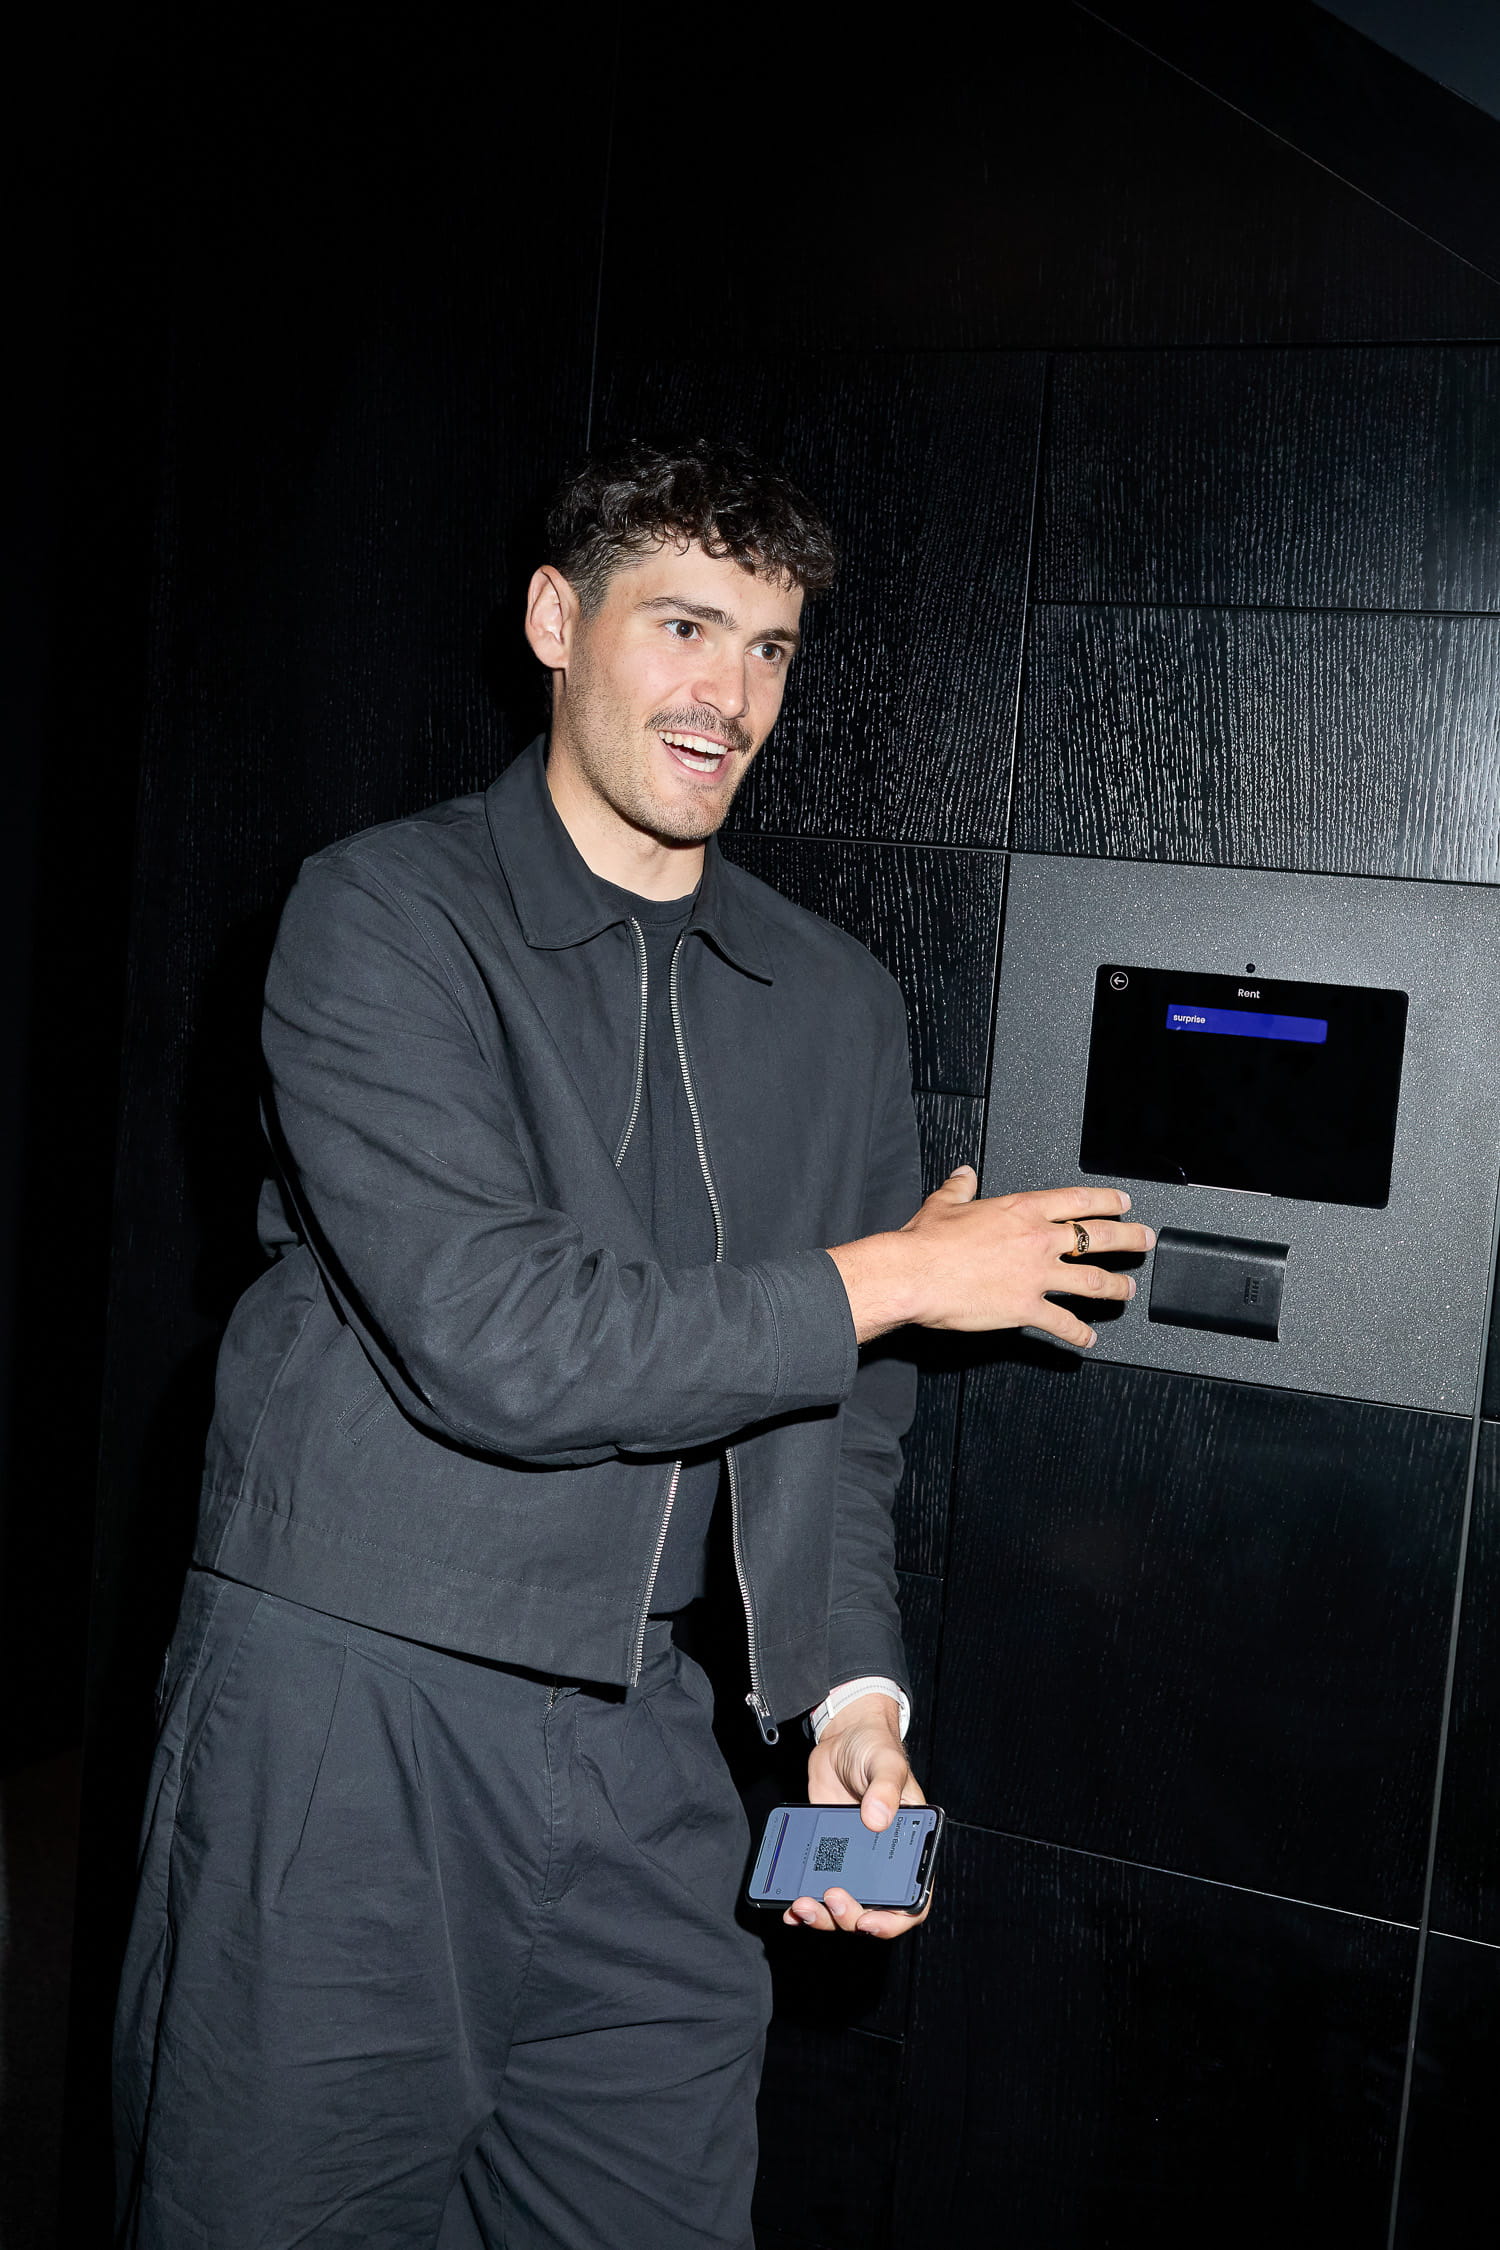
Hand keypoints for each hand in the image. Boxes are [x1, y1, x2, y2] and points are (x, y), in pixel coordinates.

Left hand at [784, 1694, 930, 1939]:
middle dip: (850, 1917)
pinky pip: (817, 1888)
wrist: (844, 1739)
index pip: (912, 1901)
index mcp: (909, 1849)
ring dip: (823, 1916)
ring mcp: (853, 1863)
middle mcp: (883, 1863)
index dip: (893, 1921)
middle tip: (832, 1898)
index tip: (869, 1921)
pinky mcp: (826, 1856)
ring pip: (842, 1908)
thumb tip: (877, 1818)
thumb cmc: (876, 1750)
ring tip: (803, 1906)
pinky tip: (789, 1908)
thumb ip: (886, 1789)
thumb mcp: (887, 1764)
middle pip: (872, 1912)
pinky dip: (803, 1904)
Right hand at [828, 1169, 1154, 1345]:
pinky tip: (1087, 1339)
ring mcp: (1037, 1275)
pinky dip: (1078, 1334)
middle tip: (1145, 1240)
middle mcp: (1038, 1240)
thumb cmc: (926, 1242)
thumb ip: (960, 1188)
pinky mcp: (1027, 1308)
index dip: (1107, 1201)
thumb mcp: (944, 1204)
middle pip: (1099, 1237)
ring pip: (1093, 1280)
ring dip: (1116, 1286)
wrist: (914, 1274)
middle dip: (1129, 1238)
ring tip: (1128, 1289)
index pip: (1078, 1201)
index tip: (1123, 1204)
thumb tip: (964, 1175)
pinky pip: (1062, 1323)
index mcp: (1022, 1209)